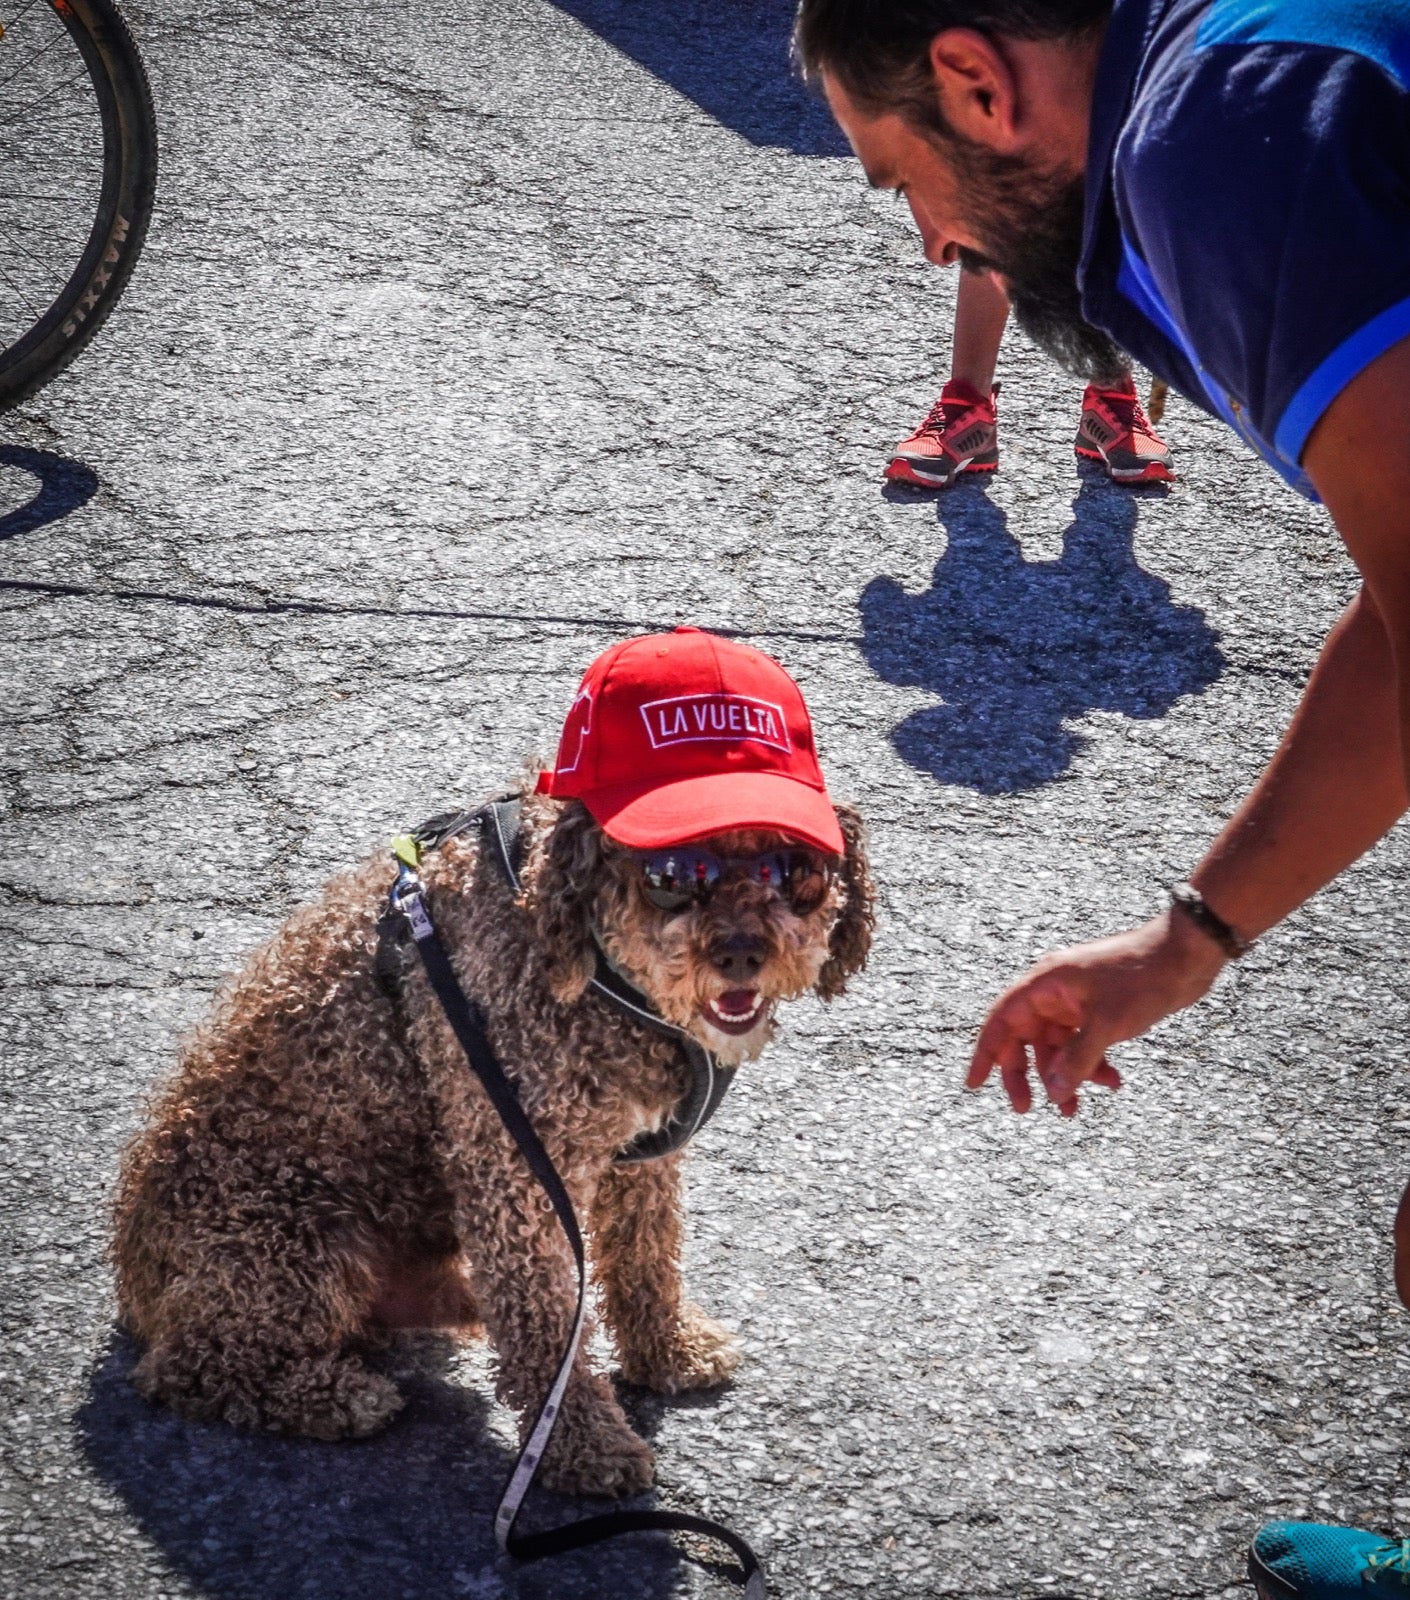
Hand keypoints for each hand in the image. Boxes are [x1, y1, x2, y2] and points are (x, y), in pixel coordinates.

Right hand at [967, 910, 1227, 1115]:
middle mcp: (1054, 993)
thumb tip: (1054, 1092)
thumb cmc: (1143, 976)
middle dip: (1026, 1075)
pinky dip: (1091, 1067)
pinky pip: (1082, 1046)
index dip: (985, 1053)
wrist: (1187, 954)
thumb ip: (1077, 1060)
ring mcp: (1076, 1003)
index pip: (1001, 1021)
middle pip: (1024, 1039)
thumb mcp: (1107, 1023)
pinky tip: (1112, 1083)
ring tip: (1074, 1110)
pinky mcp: (1099, 1011)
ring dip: (1063, 1077)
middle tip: (1027, 1108)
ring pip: (1056, 1048)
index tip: (975, 1084)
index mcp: (1045, 984)